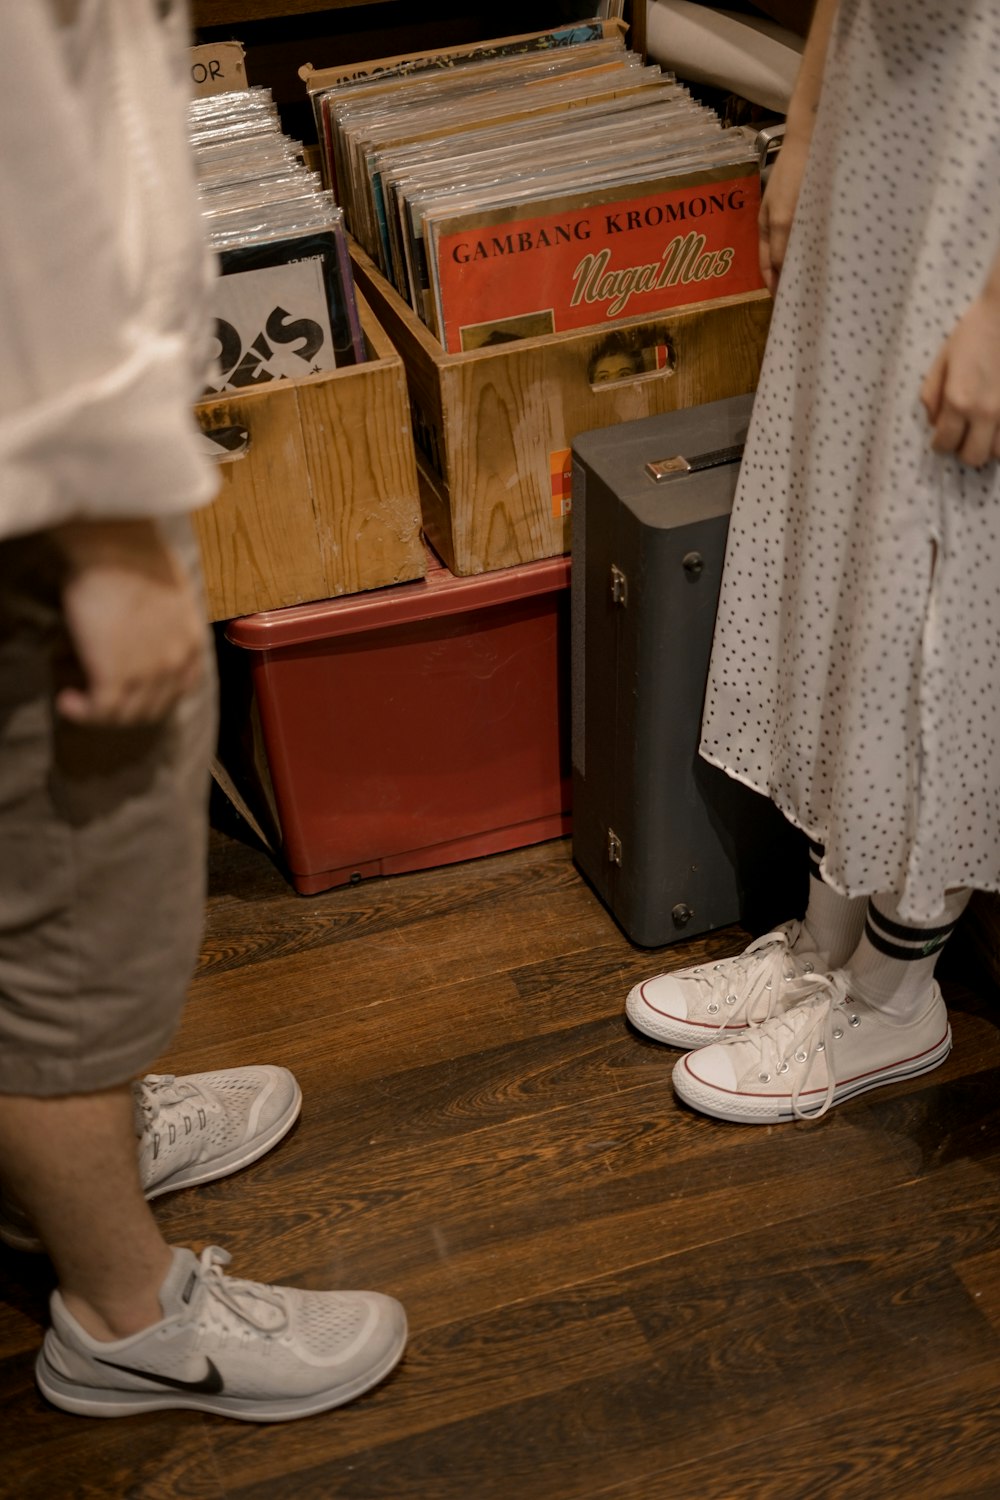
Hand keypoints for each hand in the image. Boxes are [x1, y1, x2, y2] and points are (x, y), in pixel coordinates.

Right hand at [53, 519, 205, 726]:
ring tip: (79, 700)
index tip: (134, 693)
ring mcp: (149, 672)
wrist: (116, 548)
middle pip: (154, 708)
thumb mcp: (169, 594)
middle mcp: (177, 662)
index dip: (157, 698)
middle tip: (100, 700)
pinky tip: (68, 700)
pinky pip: (101, 710)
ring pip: (128, 715)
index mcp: (193, 642)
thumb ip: (166, 622)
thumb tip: (143, 631)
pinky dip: (82, 712)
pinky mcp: (116, 674)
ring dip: (101, 715)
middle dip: (127, 710)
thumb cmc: (136, 556)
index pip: (182, 689)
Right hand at [757, 134, 810, 294]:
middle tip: (806, 300)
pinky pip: (817, 233)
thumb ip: (781, 247)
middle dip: (791, 278)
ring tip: (822, 282)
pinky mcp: (816, 204)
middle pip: (783, 259)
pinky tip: (835, 254)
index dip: (775, 286)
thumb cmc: (794, 175)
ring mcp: (798, 213)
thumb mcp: (784, 217)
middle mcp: (781, 222)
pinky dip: (822, 247)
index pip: (767, 267)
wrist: (814, 136)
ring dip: (809, 264)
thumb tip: (782, 276)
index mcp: (767, 227)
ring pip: (802, 247)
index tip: (786, 307)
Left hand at [920, 291, 999, 467]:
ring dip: (990, 444)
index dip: (941, 445)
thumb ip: (932, 395)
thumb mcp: (943, 360)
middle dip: (965, 450)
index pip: (945, 445)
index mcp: (959, 401)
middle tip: (965, 436)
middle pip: (973, 458)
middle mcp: (986, 413)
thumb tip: (934, 423)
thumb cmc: (976, 329)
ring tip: (987, 428)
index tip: (944, 438)